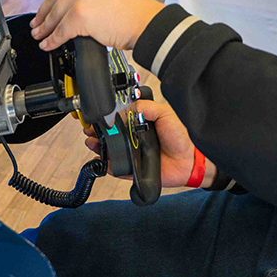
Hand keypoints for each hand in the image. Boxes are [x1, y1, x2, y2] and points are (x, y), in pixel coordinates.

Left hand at [31, 0, 163, 51]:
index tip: (46, 6)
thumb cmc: (132, 8)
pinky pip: (60, 31)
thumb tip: (65, 1)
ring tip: (40, 36)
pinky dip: (53, 40)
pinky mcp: (79, 15)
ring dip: (45, 28)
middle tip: (37, 24)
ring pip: (55, 15)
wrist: (146, 22)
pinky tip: (49, 44)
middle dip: (43, 14)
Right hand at [83, 100, 214, 188]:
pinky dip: (106, 165)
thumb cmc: (179, 137)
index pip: (117, 118)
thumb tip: (123, 110)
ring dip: (97, 145)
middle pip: (108, 134)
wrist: (187, 161)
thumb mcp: (163, 113)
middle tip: (90, 129)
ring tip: (92, 141)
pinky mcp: (131, 169)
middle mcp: (132, 137)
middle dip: (96, 131)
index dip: (106, 117)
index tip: (97, 115)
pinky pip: (114, 168)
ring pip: (108, 150)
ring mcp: (131, 153)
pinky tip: (100, 159)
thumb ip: (145, 106)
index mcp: (138, 123)